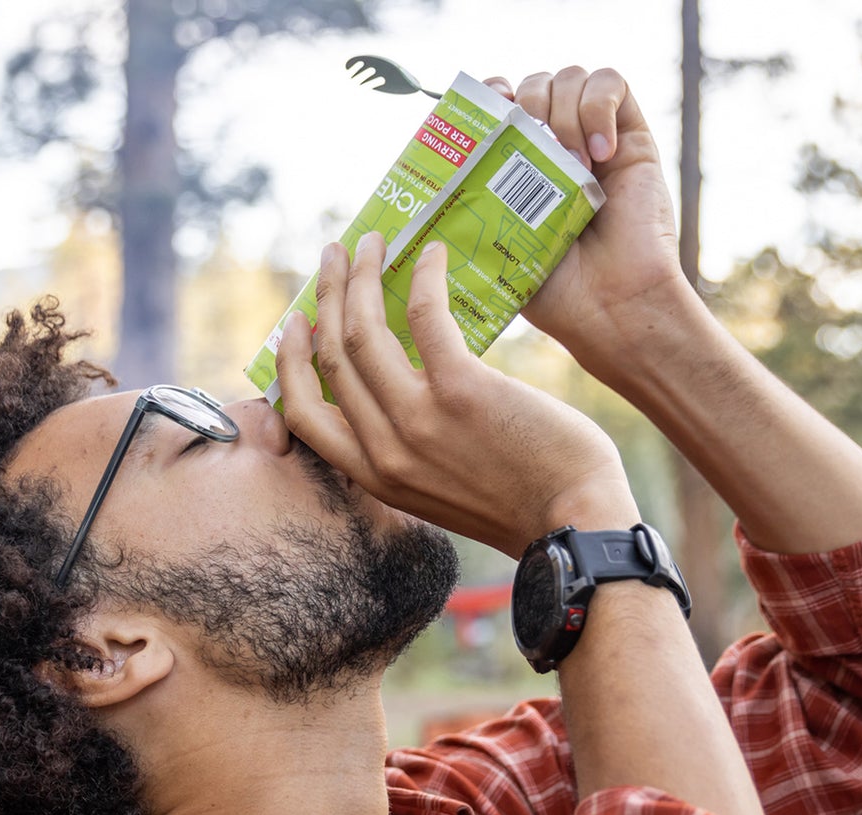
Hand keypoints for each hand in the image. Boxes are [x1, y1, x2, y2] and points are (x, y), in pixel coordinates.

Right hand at [275, 231, 634, 556]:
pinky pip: (425, 317)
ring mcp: (419, 420)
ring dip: (361, 277)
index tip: (297, 321)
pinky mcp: (462, 390)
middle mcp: (385, 449)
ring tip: (372, 243)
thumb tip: (405, 398)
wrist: (571, 524)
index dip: (290, 360)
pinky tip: (434, 255)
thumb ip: (412, 454)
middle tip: (336, 256)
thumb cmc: (520, 506)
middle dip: (327, 295)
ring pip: (362, 331)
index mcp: (375, 476)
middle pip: (330, 357)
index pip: (304, 414)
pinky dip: (424, 278)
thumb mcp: (441, 492)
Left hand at [483, 67, 693, 370]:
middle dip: (525, 102)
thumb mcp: (497, 249)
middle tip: (529, 139)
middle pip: (532, 86)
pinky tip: (600, 152)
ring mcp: (595, 141)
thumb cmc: (555, 293)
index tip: (487, 114)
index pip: (502, 106)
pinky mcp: (632, 137)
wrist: (611, 306)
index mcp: (522, 173)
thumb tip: (421, 188)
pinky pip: (612, 82)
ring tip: (575, 162)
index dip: (491, 97)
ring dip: (562, 110)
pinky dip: (599, 107)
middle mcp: (557, 151)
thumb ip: (471, 211)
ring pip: (569, 77)